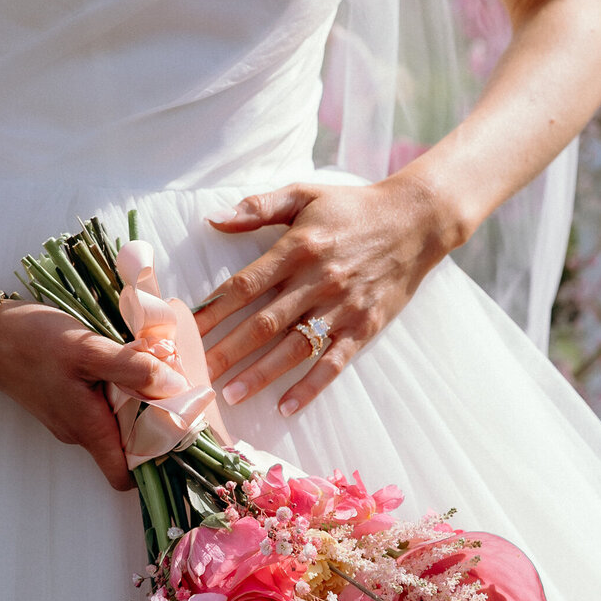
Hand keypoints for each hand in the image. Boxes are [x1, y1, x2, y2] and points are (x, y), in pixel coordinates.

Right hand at [0, 301, 183, 490]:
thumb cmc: (32, 342)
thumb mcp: (87, 349)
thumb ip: (131, 369)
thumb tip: (172, 386)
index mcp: (89, 430)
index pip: (125, 477)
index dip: (155, 465)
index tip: (178, 437)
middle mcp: (79, 433)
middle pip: (126, 448)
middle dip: (152, 424)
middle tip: (174, 389)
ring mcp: (69, 419)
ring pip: (114, 424)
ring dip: (135, 404)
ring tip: (152, 370)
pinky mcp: (63, 401)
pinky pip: (99, 407)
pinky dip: (116, 392)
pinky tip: (122, 363)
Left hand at [196, 175, 453, 415]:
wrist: (417, 220)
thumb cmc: (353, 208)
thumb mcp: (304, 194)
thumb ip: (258, 207)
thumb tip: (213, 218)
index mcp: (297, 248)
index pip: (244, 285)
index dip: (212, 310)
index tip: (184, 330)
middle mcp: (317, 281)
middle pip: (263, 323)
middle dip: (226, 351)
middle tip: (196, 374)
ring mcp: (341, 308)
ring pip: (293, 348)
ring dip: (260, 374)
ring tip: (230, 396)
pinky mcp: (364, 327)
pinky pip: (333, 363)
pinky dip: (310, 386)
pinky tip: (285, 407)